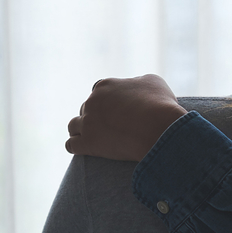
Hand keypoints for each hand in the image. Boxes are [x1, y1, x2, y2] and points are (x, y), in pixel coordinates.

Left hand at [66, 74, 187, 161]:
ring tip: (92, 139)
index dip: (106, 103)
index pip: (98, 92)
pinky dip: (76, 147)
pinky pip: (71, 145)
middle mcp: (92, 101)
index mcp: (105, 85)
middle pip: (86, 109)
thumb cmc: (160, 105)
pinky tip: (83, 150)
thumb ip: (138, 82)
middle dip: (95, 117)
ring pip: (73, 126)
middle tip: (108, 128)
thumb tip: (135, 87)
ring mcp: (88, 122)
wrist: (160, 127)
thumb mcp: (153, 82)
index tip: (115, 112)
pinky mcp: (87, 142)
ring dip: (81, 131)